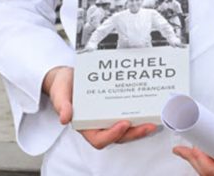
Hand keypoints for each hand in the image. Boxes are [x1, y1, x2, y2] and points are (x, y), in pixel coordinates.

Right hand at [42, 65, 158, 148]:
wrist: (67, 75)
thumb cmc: (63, 86)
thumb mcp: (60, 93)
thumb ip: (62, 104)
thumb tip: (64, 118)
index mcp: (84, 125)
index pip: (99, 139)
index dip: (113, 134)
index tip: (124, 124)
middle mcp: (98, 123)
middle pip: (117, 136)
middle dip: (133, 133)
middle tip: (148, 125)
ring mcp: (107, 116)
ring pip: (125, 127)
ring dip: (139, 126)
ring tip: (153, 119)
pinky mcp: (114, 106)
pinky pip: (126, 113)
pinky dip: (137, 113)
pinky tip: (147, 106)